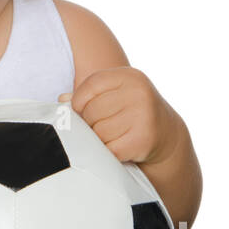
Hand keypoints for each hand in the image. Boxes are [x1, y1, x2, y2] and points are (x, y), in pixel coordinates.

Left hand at [58, 67, 180, 166]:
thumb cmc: (131, 111)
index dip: (79, 101)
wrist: (166, 134)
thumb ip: (88, 94)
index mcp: (130, 77)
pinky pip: (108, 149)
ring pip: (98, 132)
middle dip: (90, 122)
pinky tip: (118, 146)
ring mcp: (143, 116)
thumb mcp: (115, 95)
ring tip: (112, 136)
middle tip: (101, 126)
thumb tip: (62, 101)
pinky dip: (107, 152)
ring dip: (99, 139)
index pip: (91, 85)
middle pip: (91, 111)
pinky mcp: (142, 140)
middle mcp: (139, 93)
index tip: (82, 110)